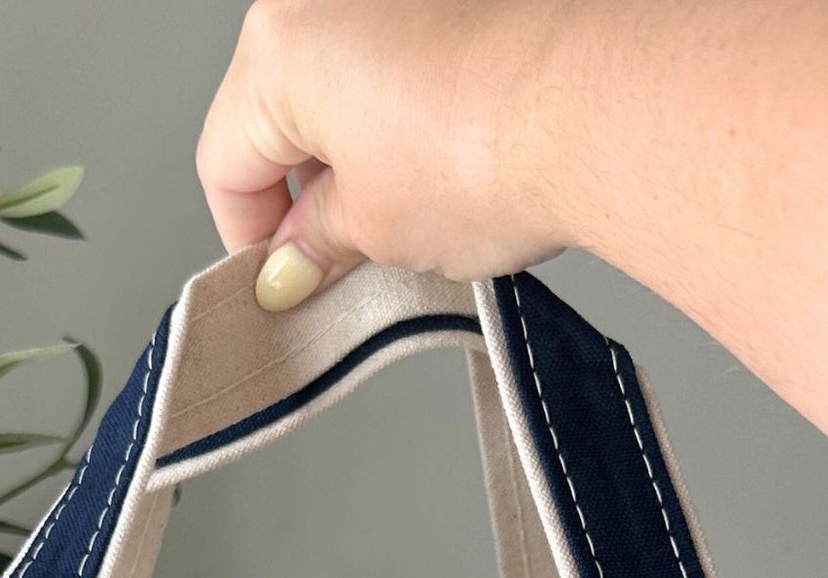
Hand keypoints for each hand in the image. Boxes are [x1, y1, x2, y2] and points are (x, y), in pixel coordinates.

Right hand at [197, 0, 584, 310]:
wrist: (602, 106)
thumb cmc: (487, 150)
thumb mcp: (376, 227)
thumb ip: (316, 242)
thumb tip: (292, 264)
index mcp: (277, 46)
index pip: (226, 161)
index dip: (249, 239)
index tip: (281, 282)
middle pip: (279, 110)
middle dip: (306, 190)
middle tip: (346, 258)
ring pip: (343, 79)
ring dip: (358, 149)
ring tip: (411, 209)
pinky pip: (402, 51)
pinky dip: (409, 109)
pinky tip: (448, 159)